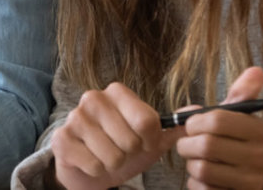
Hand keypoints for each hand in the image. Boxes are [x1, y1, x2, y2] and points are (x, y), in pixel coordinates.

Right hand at [50, 82, 184, 189]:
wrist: (88, 166)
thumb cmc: (122, 148)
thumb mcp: (151, 139)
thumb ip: (174, 126)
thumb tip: (200, 111)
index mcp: (117, 92)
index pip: (147, 121)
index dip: (150, 141)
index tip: (144, 143)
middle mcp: (93, 98)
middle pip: (130, 141)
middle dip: (129, 155)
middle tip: (120, 150)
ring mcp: (75, 118)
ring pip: (112, 156)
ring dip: (113, 164)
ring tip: (106, 157)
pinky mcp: (61, 139)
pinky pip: (94, 165)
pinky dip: (97, 171)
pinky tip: (91, 161)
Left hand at [175, 66, 262, 189]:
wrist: (243, 179)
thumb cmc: (232, 142)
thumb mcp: (236, 117)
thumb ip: (241, 95)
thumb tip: (256, 70)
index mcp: (259, 130)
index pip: (216, 120)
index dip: (194, 122)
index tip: (191, 125)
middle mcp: (261, 156)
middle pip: (206, 145)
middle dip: (187, 144)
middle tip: (187, 145)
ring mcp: (251, 180)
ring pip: (202, 167)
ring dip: (191, 164)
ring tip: (197, 160)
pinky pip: (202, 187)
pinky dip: (195, 182)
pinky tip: (204, 178)